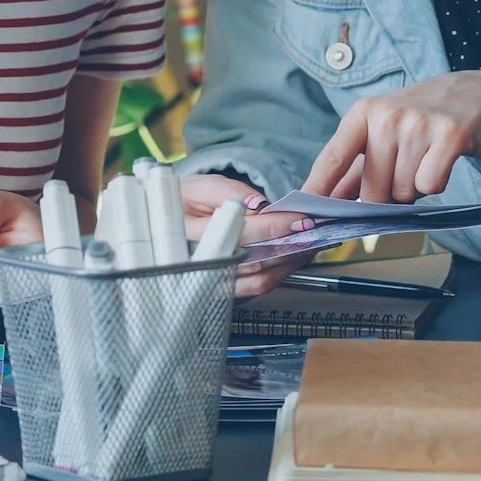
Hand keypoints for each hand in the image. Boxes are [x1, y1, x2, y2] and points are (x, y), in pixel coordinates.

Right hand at [178, 173, 311, 298]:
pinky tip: (296, 256)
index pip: (239, 233)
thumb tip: (259, 205)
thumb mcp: (200, 186)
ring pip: (260, 281)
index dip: (273, 227)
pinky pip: (257, 289)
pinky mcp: (222, 293)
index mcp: (187, 235)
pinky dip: (281, 273)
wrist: (162, 225)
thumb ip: (229, 192)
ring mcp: (211, 284)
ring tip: (313, 242)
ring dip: (292, 263)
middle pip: (254, 262)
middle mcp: (198, 266)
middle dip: (291, 247)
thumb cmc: (182, 201)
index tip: (301, 218)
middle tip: (317, 232)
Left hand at [303, 71, 480, 203]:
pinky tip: (443, 161)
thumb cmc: (426, 118)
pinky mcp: (449, 135)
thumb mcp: (385, 130)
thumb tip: (327, 203)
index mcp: (363, 113)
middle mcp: (387, 115)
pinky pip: (430, 186)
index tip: (300, 215)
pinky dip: (437, 183)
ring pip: (403, 192)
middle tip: (407, 168)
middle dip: (387, 196)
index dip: (316, 191)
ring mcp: (418, 124)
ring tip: (427, 158)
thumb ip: (357, 167)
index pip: (332, 159)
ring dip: (415, 188)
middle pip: (372, 190)